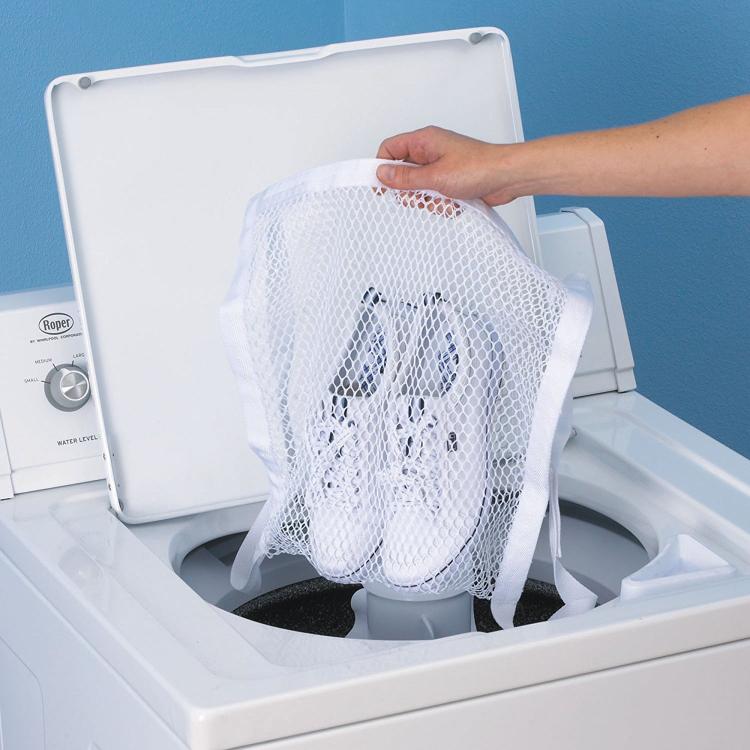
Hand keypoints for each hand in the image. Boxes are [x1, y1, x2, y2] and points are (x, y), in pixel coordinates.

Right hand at [376, 126, 519, 204]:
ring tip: (441, 200)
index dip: (381, 167)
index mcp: (424, 140)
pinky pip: (433, 193)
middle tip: (418, 197)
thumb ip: (405, 178)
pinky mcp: (450, 179)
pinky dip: (440, 202)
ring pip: (418, 186)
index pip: (390, 149)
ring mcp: (440, 165)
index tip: (380, 186)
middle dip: (409, 189)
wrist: (507, 177)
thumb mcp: (434, 177)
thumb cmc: (478, 168)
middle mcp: (430, 150)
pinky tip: (452, 204)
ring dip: (426, 198)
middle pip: (403, 171)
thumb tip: (381, 174)